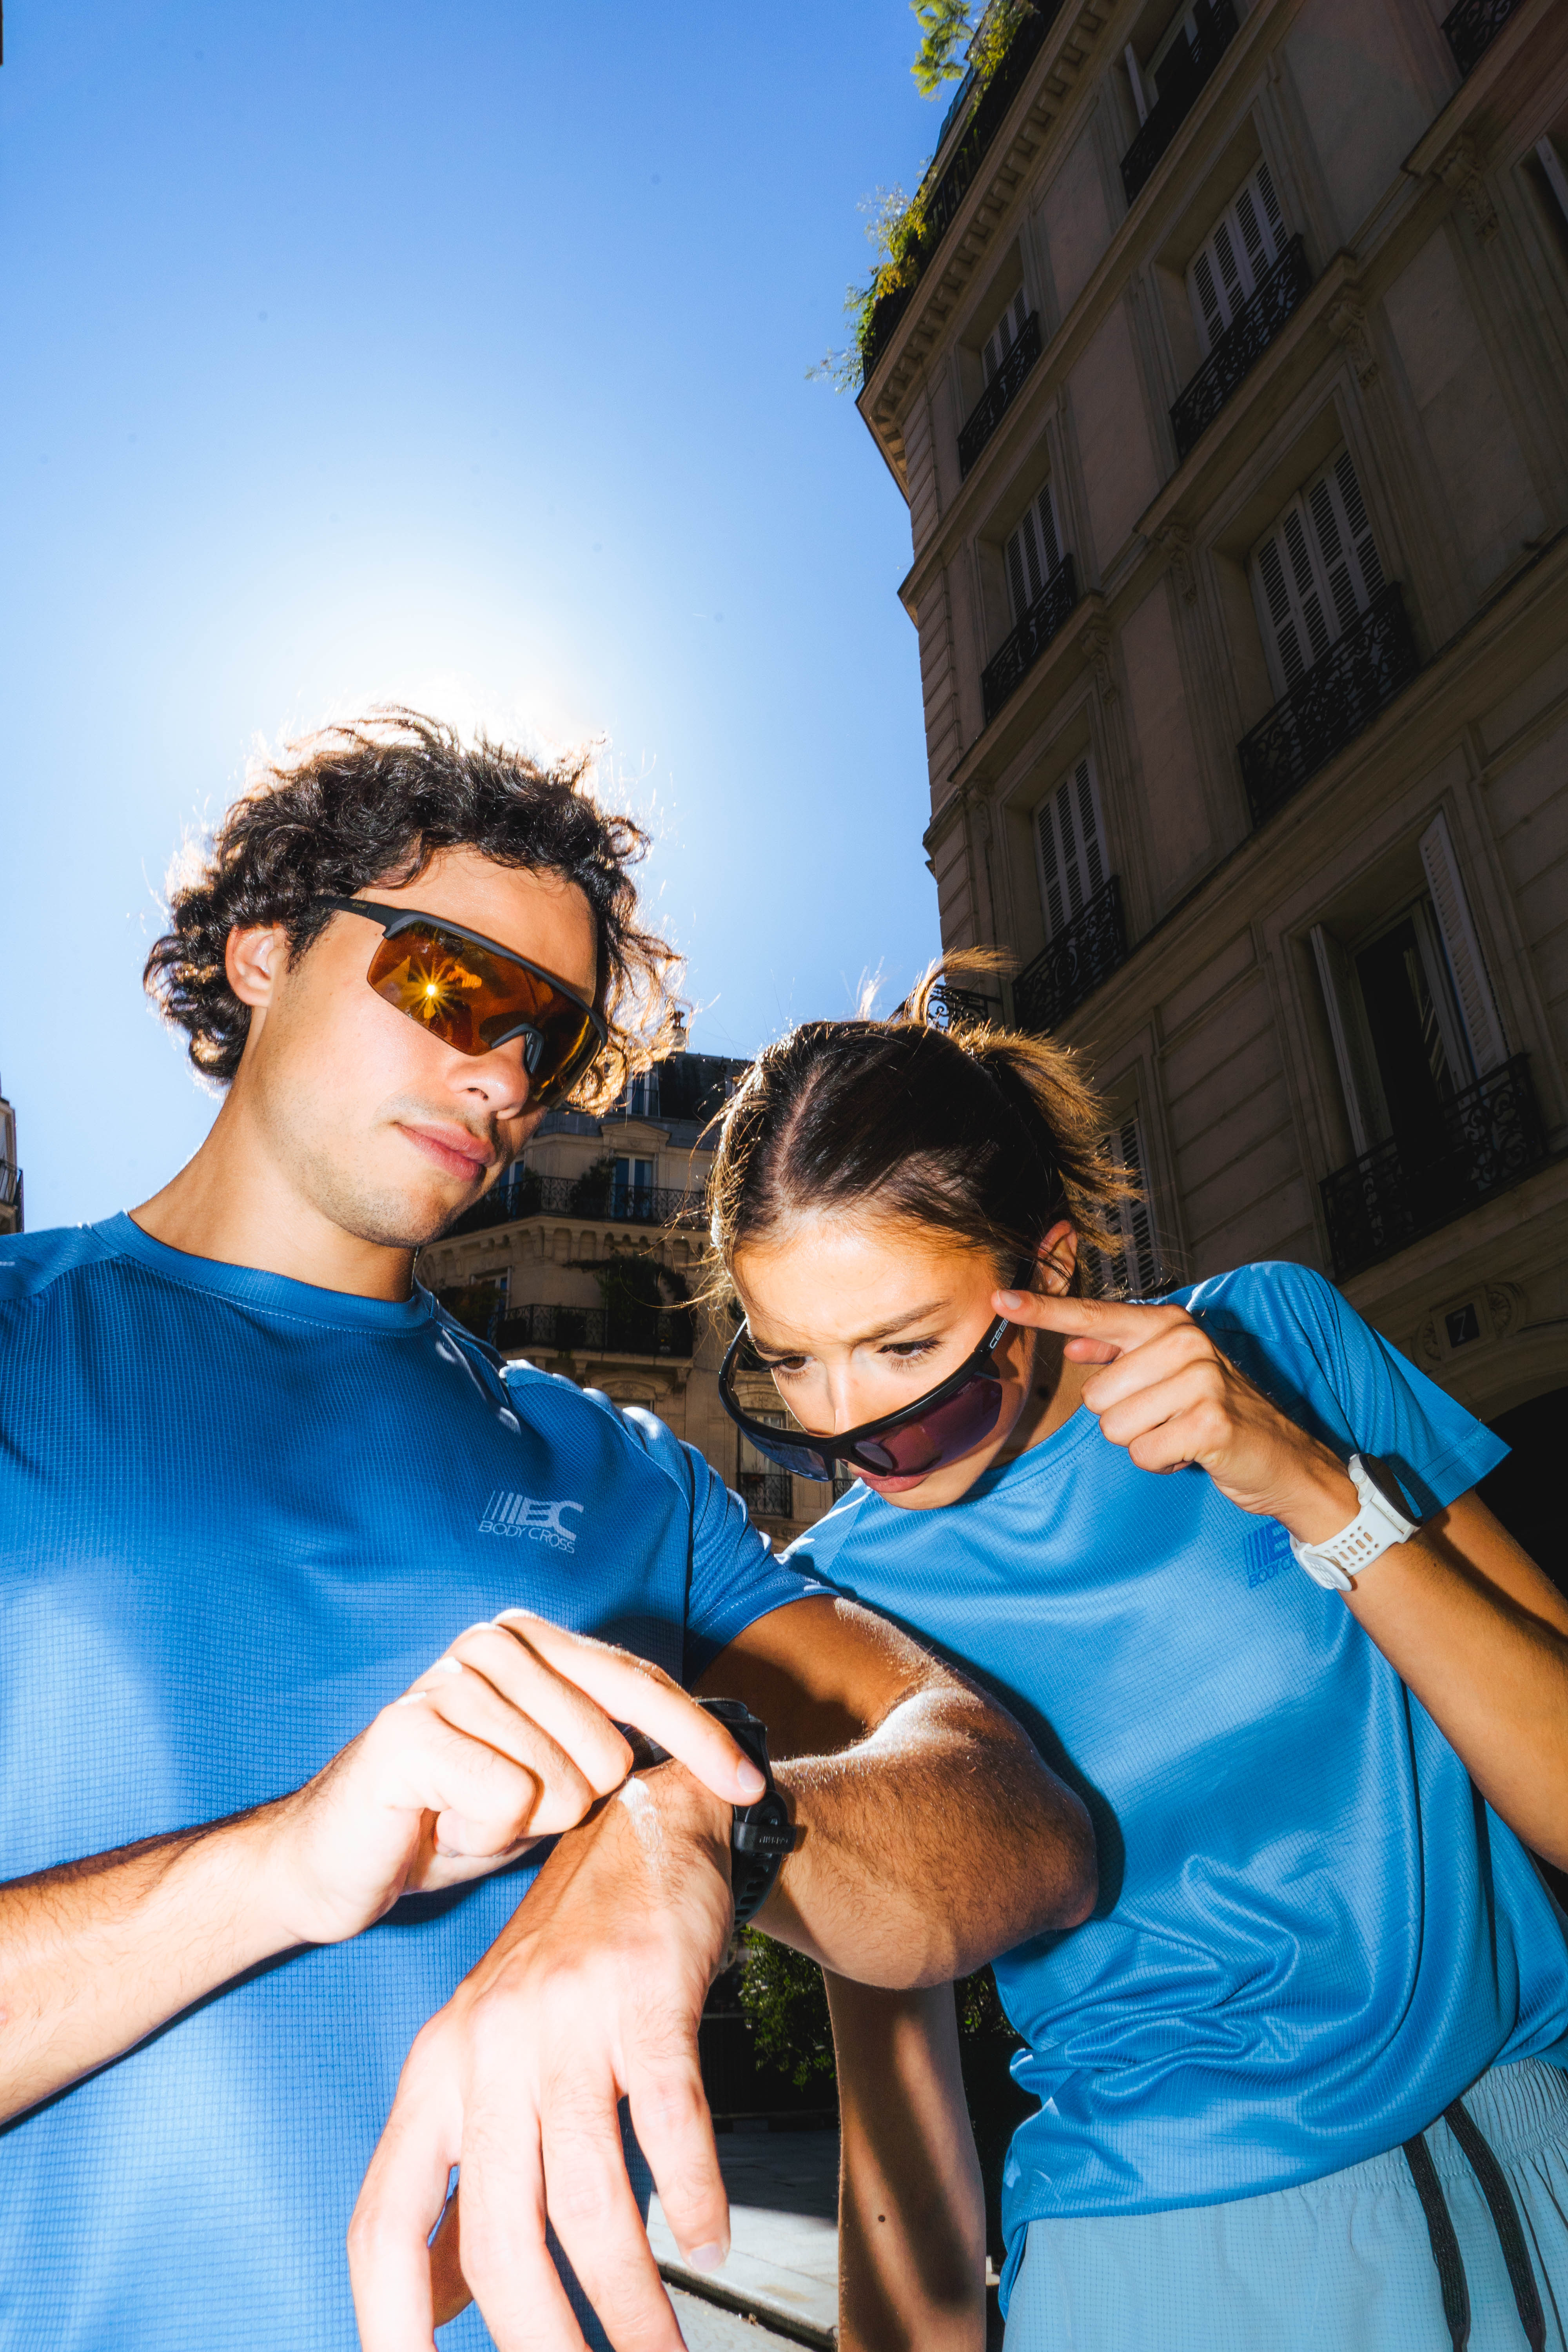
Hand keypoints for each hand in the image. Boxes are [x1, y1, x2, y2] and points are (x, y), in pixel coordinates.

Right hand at [267, 1613, 765, 1947]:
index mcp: (534, 1641)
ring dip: (519, 1825)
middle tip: (505, 1807)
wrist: (336, 1858)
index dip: (702, 1740)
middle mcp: (494, 1642)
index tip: (750, 1788)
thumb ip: (611, 1753)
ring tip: (467, 1812)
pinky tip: (441, 1823)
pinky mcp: (411, 1728)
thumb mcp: (549, 1778)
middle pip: (608, 1753)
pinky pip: (505, 1801)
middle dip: (568, 1807)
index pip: (642, 1686)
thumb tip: (721, 1764)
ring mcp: (449, 1677)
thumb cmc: (454, 1814)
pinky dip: (481, 1835)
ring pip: (560, 1783)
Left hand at [349, 1761, 736, 2351]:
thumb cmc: (565, 1967)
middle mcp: (486, 2050)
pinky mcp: (646, 1995)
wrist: (639, 1829)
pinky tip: (713, 2241)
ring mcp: (566, 2021)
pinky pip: (671, 2119)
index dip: (388, 2325)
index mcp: (435, 2075)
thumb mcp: (486, 2061)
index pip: (385, 2226)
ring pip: (590, 2199)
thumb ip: (459, 2179)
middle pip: (499, 2235)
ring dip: (633, 2301)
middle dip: (542, 2342)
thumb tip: (439, 2311)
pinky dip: (698, 2195)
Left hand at [995, 1288, 1357, 1542]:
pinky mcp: (1211, 1422)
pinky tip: (1189, 1453)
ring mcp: (1202, 1381)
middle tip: (1165, 1418)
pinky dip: (1161, 1464)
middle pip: (1096, 1396)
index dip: (1043, 1310)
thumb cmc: (1216, 1411)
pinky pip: (1144, 1454)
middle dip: (1122, 1420)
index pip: (1093, 1314)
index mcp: (1168, 1325)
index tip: (1000, 1297)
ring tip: (1178, 1433)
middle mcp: (1185, 1343)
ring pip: (1116, 1427)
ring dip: (1142, 1443)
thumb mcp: (1169, 1373)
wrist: (1280, 1455)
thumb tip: (1076, 1341)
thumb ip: (1121, 1353)